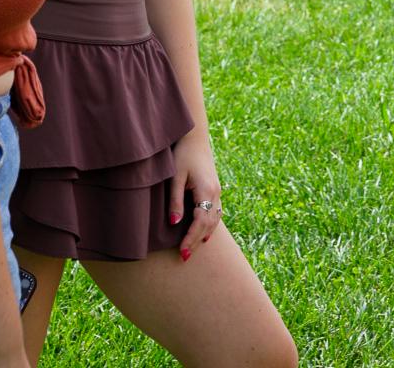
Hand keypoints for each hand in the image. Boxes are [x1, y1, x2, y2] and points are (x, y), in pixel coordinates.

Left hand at [168, 132, 221, 262]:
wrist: (195, 137)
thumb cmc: (182, 155)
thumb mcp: (175, 177)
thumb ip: (175, 201)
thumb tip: (175, 223)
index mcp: (206, 190)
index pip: (200, 222)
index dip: (191, 238)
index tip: (182, 252)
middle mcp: (216, 193)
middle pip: (209, 224)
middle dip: (197, 241)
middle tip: (184, 256)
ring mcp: (218, 191)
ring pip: (214, 220)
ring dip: (203, 235)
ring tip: (191, 248)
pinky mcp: (215, 189)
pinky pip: (215, 213)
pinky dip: (209, 225)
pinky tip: (202, 233)